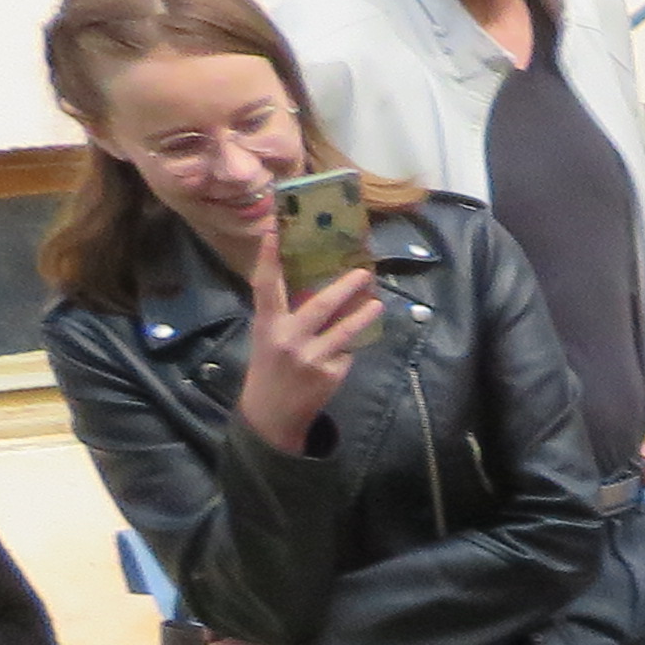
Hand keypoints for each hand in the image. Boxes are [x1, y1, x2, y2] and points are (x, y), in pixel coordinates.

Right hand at [232, 246, 380, 449]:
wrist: (272, 414)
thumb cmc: (270, 367)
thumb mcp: (266, 336)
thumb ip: (284, 312)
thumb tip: (313, 281)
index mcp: (266, 324)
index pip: (265, 285)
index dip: (269, 257)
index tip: (276, 230)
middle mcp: (287, 339)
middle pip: (319, 306)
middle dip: (344, 287)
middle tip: (364, 271)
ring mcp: (311, 357)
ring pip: (345, 331)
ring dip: (364, 314)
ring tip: (378, 303)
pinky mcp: (330, 374)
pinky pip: (349, 351)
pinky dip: (353, 344)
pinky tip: (355, 340)